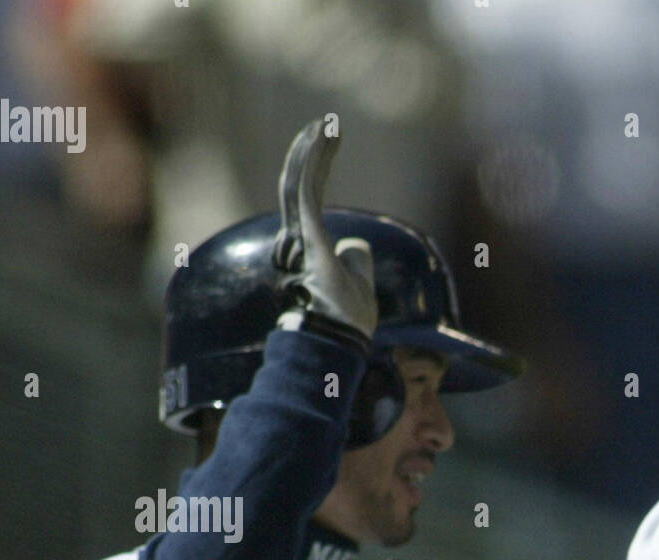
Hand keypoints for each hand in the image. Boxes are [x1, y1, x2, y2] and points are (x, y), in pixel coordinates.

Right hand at [272, 118, 377, 350]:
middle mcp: (299, 237)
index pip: (309, 198)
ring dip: (311, 151)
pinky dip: (312, 161)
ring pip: (300, 183)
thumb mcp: (358, 279)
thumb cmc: (348, 318)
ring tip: (325, 125)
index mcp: (310, 245)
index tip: (329, 144)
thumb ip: (356, 258)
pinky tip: (320, 137)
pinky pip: (306, 190)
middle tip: (325, 125)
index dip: (316, 169)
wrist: (341, 336)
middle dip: (311, 153)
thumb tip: (355, 244)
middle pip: (300, 185)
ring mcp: (302, 236)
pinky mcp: (309, 235)